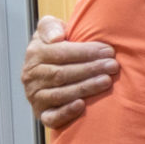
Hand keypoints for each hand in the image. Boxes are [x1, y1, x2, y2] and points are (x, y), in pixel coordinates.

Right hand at [23, 16, 118, 130]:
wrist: (53, 69)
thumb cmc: (59, 47)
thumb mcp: (51, 29)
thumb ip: (50, 26)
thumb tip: (56, 38)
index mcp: (34, 54)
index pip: (59, 53)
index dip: (85, 52)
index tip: (108, 50)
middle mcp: (31, 76)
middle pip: (61, 74)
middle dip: (90, 69)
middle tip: (113, 66)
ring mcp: (35, 96)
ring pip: (60, 94)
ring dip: (85, 88)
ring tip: (107, 81)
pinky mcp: (42, 114)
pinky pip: (52, 117)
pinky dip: (66, 112)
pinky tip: (82, 105)